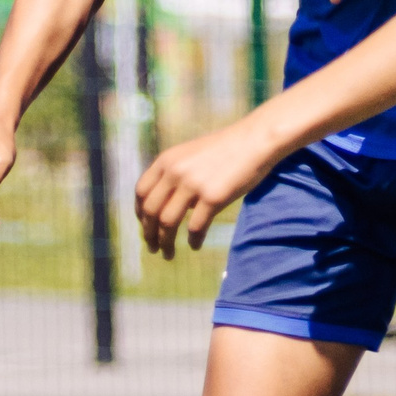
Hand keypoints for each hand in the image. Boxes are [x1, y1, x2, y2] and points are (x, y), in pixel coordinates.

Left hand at [134, 123, 282, 259]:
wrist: (255, 140)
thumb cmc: (225, 148)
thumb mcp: (190, 155)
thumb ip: (174, 174)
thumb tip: (166, 204)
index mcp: (166, 160)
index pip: (141, 192)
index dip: (139, 214)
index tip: (145, 227)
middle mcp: (174, 172)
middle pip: (150, 211)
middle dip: (148, 234)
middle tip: (152, 248)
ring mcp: (193, 185)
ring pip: (168, 223)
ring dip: (165, 243)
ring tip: (167, 254)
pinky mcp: (213, 198)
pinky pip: (196, 227)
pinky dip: (193, 240)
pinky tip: (195, 246)